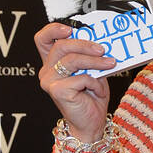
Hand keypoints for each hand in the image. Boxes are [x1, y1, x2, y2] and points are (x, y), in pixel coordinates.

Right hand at [36, 23, 116, 142]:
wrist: (92, 123)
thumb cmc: (91, 98)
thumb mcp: (92, 72)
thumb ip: (90, 58)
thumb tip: (100, 43)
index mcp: (53, 63)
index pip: (43, 39)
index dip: (53, 30)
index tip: (70, 29)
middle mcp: (47, 71)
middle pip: (61, 46)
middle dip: (85, 45)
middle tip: (102, 49)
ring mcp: (50, 81)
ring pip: (72, 60)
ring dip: (95, 62)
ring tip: (110, 63)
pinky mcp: (57, 91)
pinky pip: (80, 78)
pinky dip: (94, 83)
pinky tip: (97, 91)